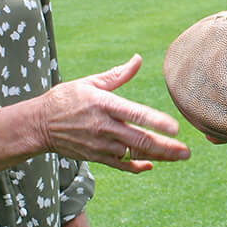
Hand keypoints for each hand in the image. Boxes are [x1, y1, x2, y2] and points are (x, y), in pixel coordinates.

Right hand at [40, 54, 189, 172]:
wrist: (39, 124)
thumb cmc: (66, 98)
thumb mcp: (90, 82)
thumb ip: (118, 74)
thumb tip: (138, 60)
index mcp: (104, 104)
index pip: (135, 114)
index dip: (156, 122)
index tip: (176, 128)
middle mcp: (104, 126)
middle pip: (140, 139)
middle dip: (166, 147)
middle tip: (187, 151)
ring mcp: (100, 144)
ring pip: (134, 154)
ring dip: (159, 157)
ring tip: (179, 156)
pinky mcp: (95, 157)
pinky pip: (120, 165)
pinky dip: (137, 166)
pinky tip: (151, 165)